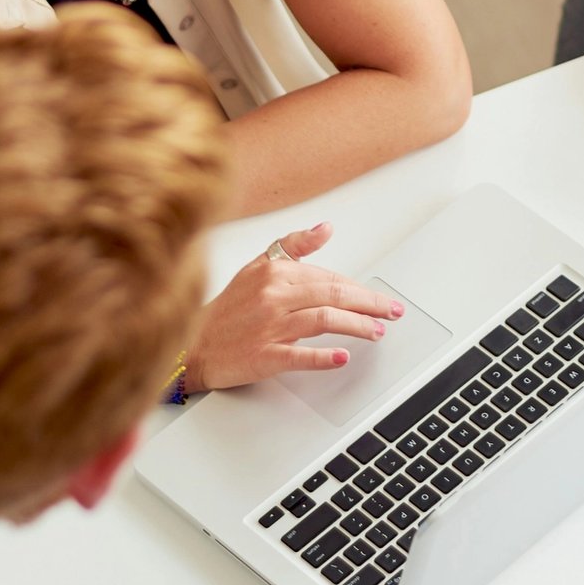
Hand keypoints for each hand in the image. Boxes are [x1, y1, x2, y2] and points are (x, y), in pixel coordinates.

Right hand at [185, 223, 403, 389]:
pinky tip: (343, 356)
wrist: (193, 344)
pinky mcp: (264, 355)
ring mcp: (268, 326)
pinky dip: (323, 357)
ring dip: (356, 326)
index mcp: (274, 272)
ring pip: (323, 320)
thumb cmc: (228, 308)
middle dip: (369, 303)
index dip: (358, 288)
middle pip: (332, 295)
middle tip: (390, 311)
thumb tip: (327, 227)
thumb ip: (294, 245)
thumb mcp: (257, 266)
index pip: (328, 277)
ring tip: (376, 331)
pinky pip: (299, 355)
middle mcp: (273, 296)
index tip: (378, 297)